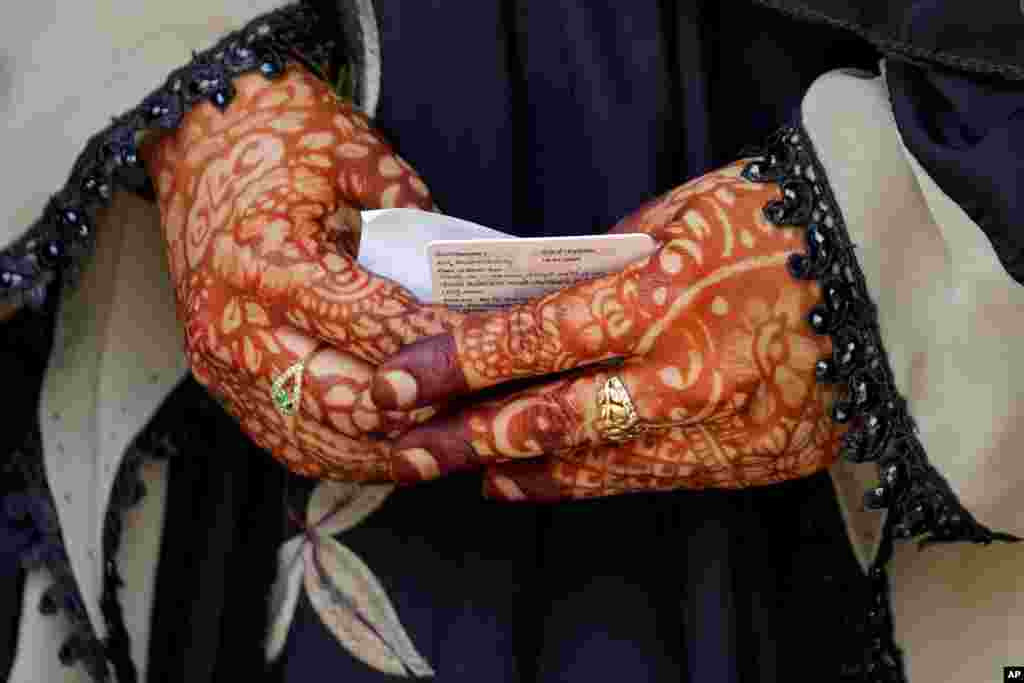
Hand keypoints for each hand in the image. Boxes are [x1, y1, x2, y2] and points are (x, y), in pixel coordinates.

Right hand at [145, 63, 461, 479]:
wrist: (198, 152)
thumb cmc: (276, 146)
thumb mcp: (350, 147)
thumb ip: (405, 202)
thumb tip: (460, 262)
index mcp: (265, 260)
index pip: (368, 322)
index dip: (438, 341)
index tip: (494, 346)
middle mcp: (234, 324)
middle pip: (346, 399)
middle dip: (423, 408)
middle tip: (485, 405)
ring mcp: (222, 366)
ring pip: (322, 440)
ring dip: (393, 449)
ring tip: (457, 443)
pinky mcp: (222, 387)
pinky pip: (293, 445)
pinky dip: (352, 457)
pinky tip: (401, 451)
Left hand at [371, 162, 845, 499]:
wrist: (899, 289)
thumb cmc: (784, 226)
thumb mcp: (688, 212)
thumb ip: (609, 260)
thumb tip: (543, 292)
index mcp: (661, 295)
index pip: (531, 340)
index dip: (452, 367)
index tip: (394, 383)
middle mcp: (681, 374)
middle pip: (546, 420)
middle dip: (463, 439)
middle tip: (403, 448)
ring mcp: (714, 431)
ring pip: (588, 466)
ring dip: (512, 469)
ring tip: (459, 468)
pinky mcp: (742, 465)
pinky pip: (642, 481)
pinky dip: (579, 482)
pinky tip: (534, 479)